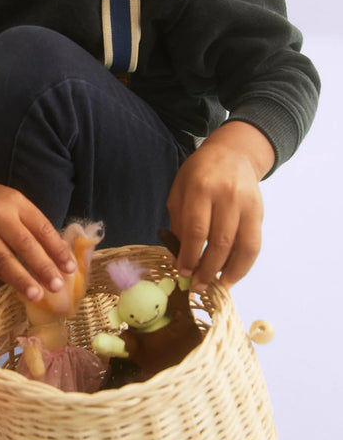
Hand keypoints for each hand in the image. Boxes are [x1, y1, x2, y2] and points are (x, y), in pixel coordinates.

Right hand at [0, 153, 76, 300]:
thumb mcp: (14, 203)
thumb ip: (33, 226)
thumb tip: (58, 256)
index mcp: (15, 202)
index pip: (41, 228)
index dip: (57, 249)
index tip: (71, 268)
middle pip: (24, 244)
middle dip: (43, 267)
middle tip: (58, 286)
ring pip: (4, 259)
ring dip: (22, 279)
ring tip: (36, 295)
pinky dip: (5, 278)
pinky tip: (18, 287)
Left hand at [167, 122, 272, 290]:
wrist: (233, 153)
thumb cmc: (198, 175)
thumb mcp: (179, 192)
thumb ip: (179, 222)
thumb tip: (181, 257)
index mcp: (201, 189)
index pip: (196, 231)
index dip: (189, 256)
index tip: (182, 272)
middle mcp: (227, 196)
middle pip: (220, 242)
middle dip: (207, 269)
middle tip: (197, 286)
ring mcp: (247, 204)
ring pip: (242, 247)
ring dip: (228, 273)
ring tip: (215, 287)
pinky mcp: (259, 213)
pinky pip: (254, 244)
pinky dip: (243, 265)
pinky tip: (231, 276)